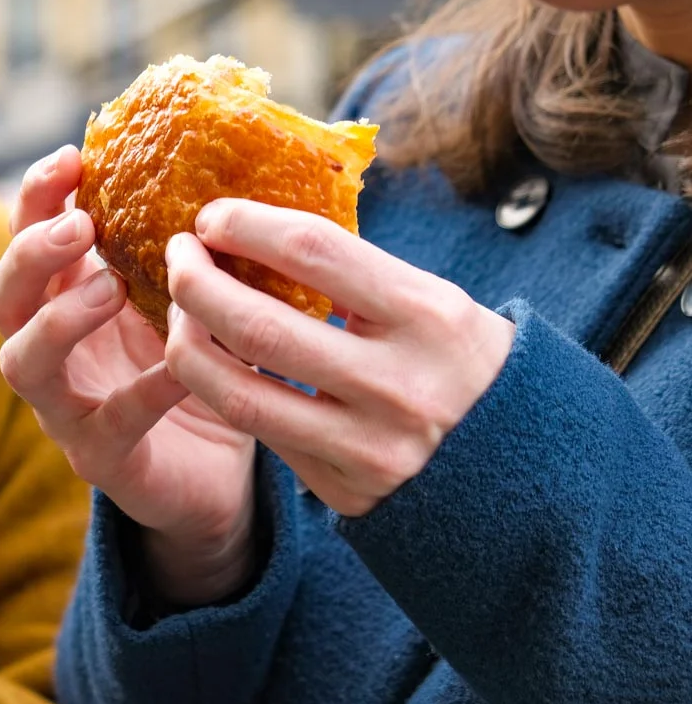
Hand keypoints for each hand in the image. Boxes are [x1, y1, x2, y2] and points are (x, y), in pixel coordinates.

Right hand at [0, 146, 258, 604]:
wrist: (221, 474)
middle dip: (30, 254)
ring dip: (57, 320)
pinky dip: (144, 391)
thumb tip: (227, 173)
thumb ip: (187, 250)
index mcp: (66, 298)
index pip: (27, 236)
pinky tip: (182, 368)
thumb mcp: (190, 298)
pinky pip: (110, 424)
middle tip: (80, 227)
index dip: (37, 196)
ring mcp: (66, 409)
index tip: (72, 157)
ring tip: (109, 290)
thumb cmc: (200, 368)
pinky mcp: (101, 461)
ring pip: (22, 363)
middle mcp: (51, 351)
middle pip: (1, 296)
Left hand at [165, 198, 515, 517]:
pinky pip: (258, 430)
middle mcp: (396, 382)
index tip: (211, 216)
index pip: (311, 250)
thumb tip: (259, 231)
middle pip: (257, 324)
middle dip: (196, 282)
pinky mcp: (341, 487)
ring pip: (237, 391)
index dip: (245, 224)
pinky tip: (206, 357)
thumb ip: (357, 277)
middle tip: (177, 255)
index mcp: (428, 315)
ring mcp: (365, 444)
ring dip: (187, 342)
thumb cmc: (463, 365)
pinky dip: (220, 387)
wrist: (526, 474)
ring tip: (177, 310)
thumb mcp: (436, 306)